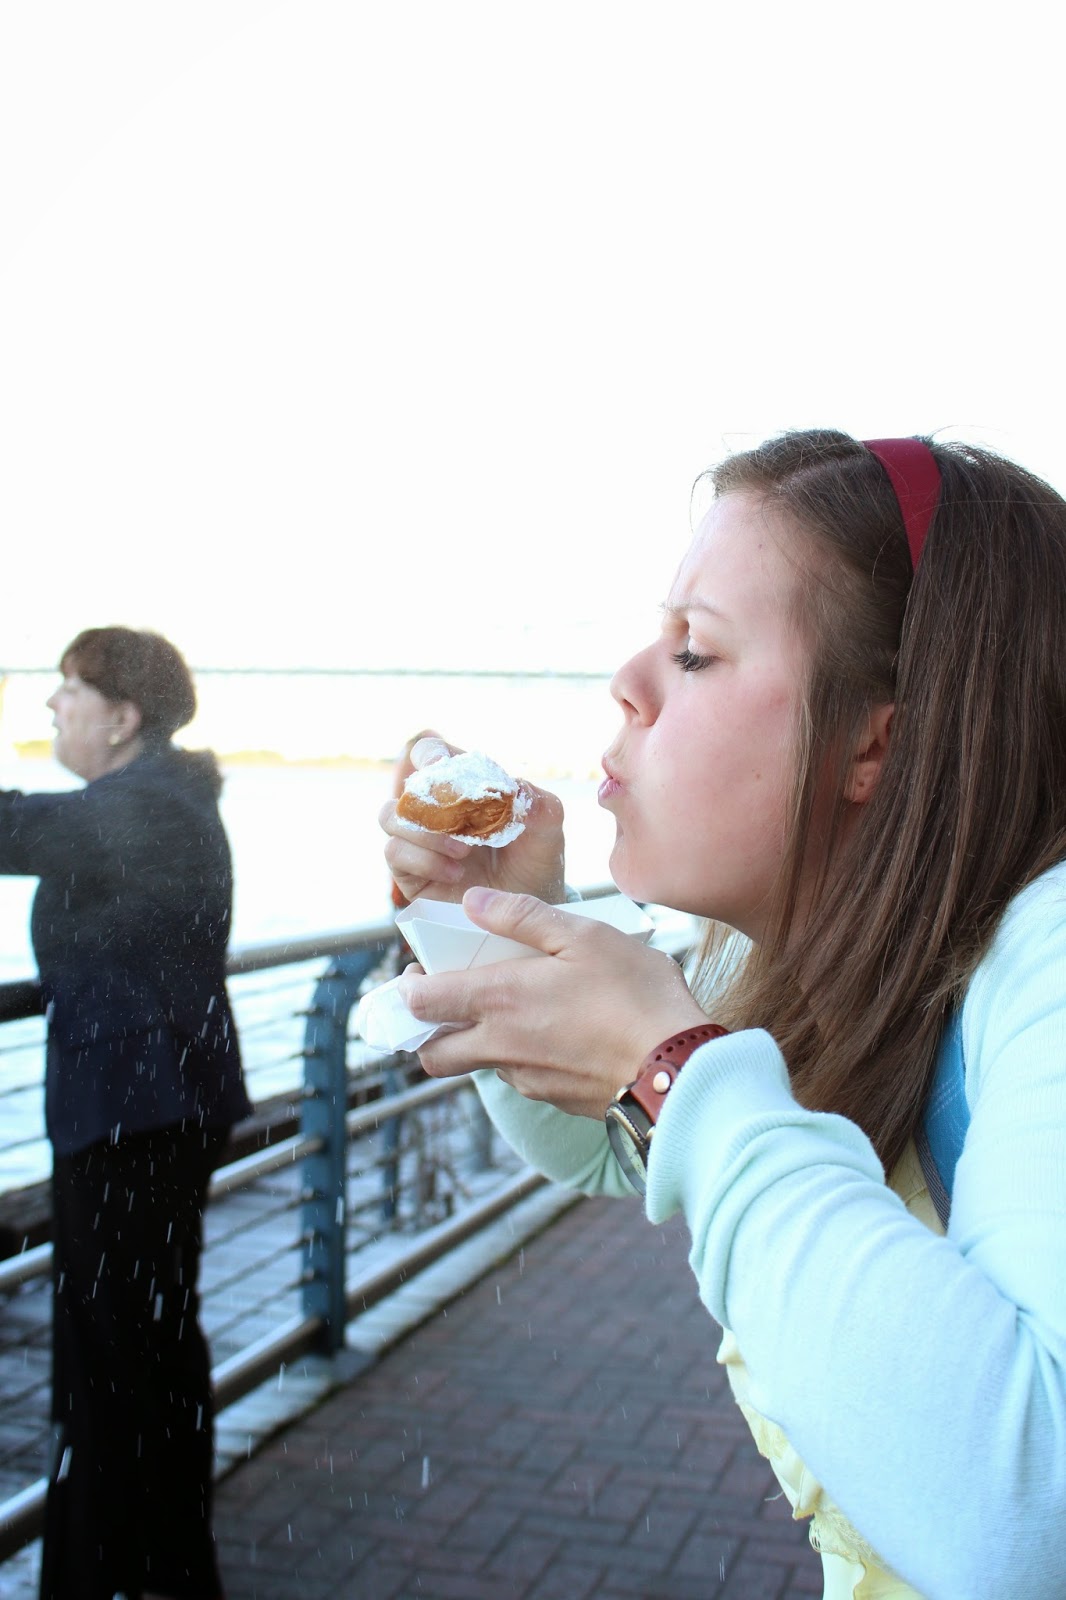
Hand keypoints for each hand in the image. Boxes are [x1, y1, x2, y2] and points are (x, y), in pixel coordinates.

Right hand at [380, 736, 566, 905]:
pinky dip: (424, 859)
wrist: (528, 910)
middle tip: (458, 816)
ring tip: (463, 851)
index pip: (432, 756)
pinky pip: (395, 852)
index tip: (441, 765)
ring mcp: (418, 841)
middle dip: (428, 799)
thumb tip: (516, 789)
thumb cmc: (535, 861)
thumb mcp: (547, 829)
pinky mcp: (410, 873)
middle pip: (406, 787)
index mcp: (462, 788)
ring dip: (426, 831)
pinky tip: (455, 872)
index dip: (430, 754)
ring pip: (391, 817)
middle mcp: (435, 811)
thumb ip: (538, 804)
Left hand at [399, 887, 709, 1117]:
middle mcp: (501, 1046)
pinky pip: (519, 1077)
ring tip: (516, 1008)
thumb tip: (472, 902)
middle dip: (426, 1031)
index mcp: (499, 1001)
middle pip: (433, 1054)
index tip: (417, 972)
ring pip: (478, 1065)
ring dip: (479, 1041)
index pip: (420, 1004)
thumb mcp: (583, 935)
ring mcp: (526, 1079)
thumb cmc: (636, 995)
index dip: (408, 988)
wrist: (677, 1070)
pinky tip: (556, 1032)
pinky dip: (520, 1056)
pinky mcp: (554, 1099)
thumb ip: (521, 917)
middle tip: (448, 1002)